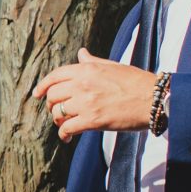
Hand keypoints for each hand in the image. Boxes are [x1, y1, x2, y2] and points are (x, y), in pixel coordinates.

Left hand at [33, 48, 156, 141]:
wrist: (153, 98)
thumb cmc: (136, 82)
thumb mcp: (112, 66)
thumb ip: (92, 61)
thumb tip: (81, 53)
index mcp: (87, 69)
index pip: (55, 75)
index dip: (43, 86)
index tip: (37, 94)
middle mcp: (82, 84)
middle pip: (53, 95)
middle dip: (51, 105)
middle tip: (56, 112)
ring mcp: (86, 102)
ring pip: (57, 113)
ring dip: (58, 121)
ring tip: (64, 125)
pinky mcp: (92, 120)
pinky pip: (67, 128)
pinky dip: (63, 134)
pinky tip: (66, 138)